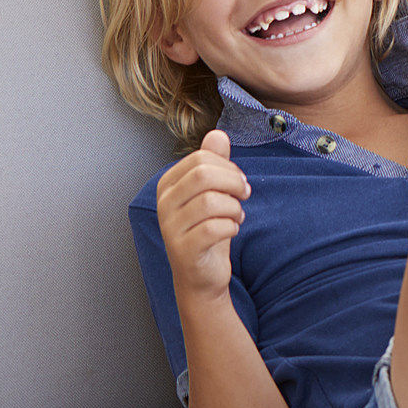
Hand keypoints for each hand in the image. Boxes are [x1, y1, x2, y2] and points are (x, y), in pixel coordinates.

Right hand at [155, 131, 248, 300]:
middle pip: (204, 175)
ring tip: (236, 216)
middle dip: (234, 183)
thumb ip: (214, 163)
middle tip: (244, 196)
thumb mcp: (213, 193)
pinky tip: (231, 231)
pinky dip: (232, 227)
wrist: (201, 274)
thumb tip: (218, 134)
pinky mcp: (183, 249)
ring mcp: (170, 227)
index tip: (239, 182)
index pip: (201, 158)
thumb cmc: (208, 229)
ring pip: (211, 201)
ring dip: (235, 208)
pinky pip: (215, 228)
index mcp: (168, 185)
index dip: (229, 167)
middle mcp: (163, 204)